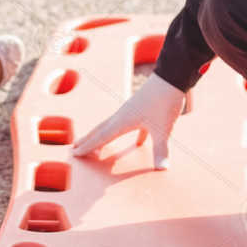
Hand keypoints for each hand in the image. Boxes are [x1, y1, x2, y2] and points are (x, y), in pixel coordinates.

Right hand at [71, 73, 185, 169]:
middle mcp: (123, 115)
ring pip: (113, 126)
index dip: (88, 146)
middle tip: (74, 147)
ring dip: (104, 136)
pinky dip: (134, 135)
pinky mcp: (144, 108)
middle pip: (101, 130)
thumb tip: (161, 169)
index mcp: (123, 121)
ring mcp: (133, 111)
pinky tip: (139, 144)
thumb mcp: (163, 128)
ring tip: (97, 144)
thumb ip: (161, 150)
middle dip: (88, 140)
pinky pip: (135, 126)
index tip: (74, 153)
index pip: (101, 137)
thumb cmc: (164, 101)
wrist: (173, 76)